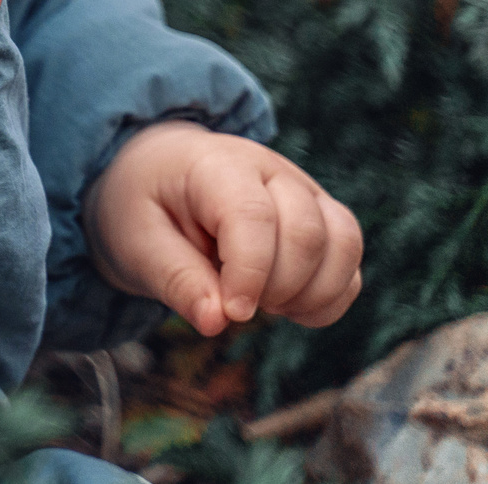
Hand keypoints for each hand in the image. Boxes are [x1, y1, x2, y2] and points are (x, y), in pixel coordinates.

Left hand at [86, 121, 363, 335]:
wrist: (157, 178)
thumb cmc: (142, 206)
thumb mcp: (136, 242)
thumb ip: (175, 280)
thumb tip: (216, 322)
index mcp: (215, 164)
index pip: (253, 216)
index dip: (250, 274)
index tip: (231, 313)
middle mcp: (270, 169)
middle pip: (307, 233)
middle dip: (278, 288)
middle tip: (237, 306)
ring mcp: (304, 190)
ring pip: (344, 243)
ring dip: (313, 293)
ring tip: (265, 305)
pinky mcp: (322, 217)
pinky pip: (351, 260)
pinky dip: (330, 297)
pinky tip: (288, 307)